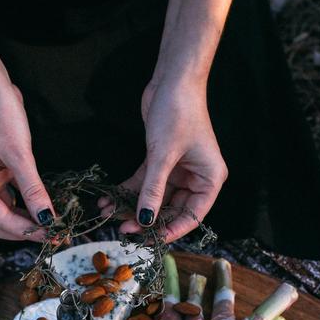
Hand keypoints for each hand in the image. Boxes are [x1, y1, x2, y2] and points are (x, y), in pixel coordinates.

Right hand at [0, 83, 53, 240]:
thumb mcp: (20, 155)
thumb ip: (33, 190)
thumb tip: (48, 218)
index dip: (26, 230)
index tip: (53, 234)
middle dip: (20, 232)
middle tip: (51, 234)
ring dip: (22, 219)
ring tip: (50, 223)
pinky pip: (5, 195)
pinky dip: (22, 203)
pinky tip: (41, 205)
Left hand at [112, 80, 226, 241]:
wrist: (173, 79)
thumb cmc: (179, 112)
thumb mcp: (163, 155)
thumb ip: (153, 190)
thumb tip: (145, 219)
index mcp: (210, 180)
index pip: (192, 216)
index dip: (170, 230)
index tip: (148, 240)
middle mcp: (196, 178)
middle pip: (171, 209)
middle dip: (146, 219)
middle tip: (122, 228)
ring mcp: (178, 170)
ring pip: (154, 197)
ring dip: (132, 206)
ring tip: (109, 214)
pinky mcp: (161, 160)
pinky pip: (144, 182)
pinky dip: (127, 190)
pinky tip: (109, 198)